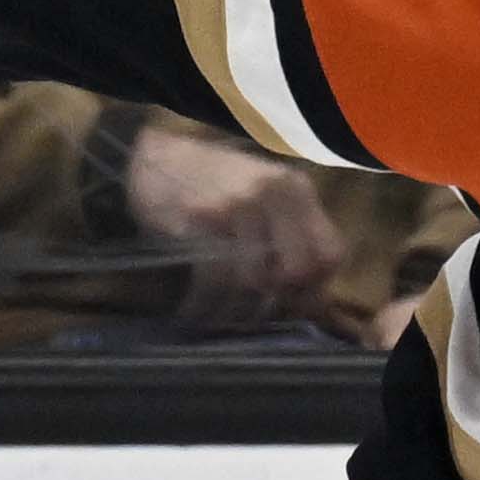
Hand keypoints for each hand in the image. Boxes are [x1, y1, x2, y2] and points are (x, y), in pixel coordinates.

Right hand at [123, 117, 347, 323]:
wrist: (149, 159)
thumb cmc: (211, 185)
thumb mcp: (264, 195)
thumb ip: (292, 234)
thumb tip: (311, 303)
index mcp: (296, 189)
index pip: (330, 254)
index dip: (316, 291)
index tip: (293, 308)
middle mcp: (273, 193)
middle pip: (297, 272)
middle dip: (279, 304)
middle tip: (257, 316)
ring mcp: (236, 205)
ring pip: (254, 281)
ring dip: (236, 312)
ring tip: (221, 320)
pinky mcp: (200, 220)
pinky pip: (214, 280)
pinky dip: (205, 305)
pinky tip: (195, 312)